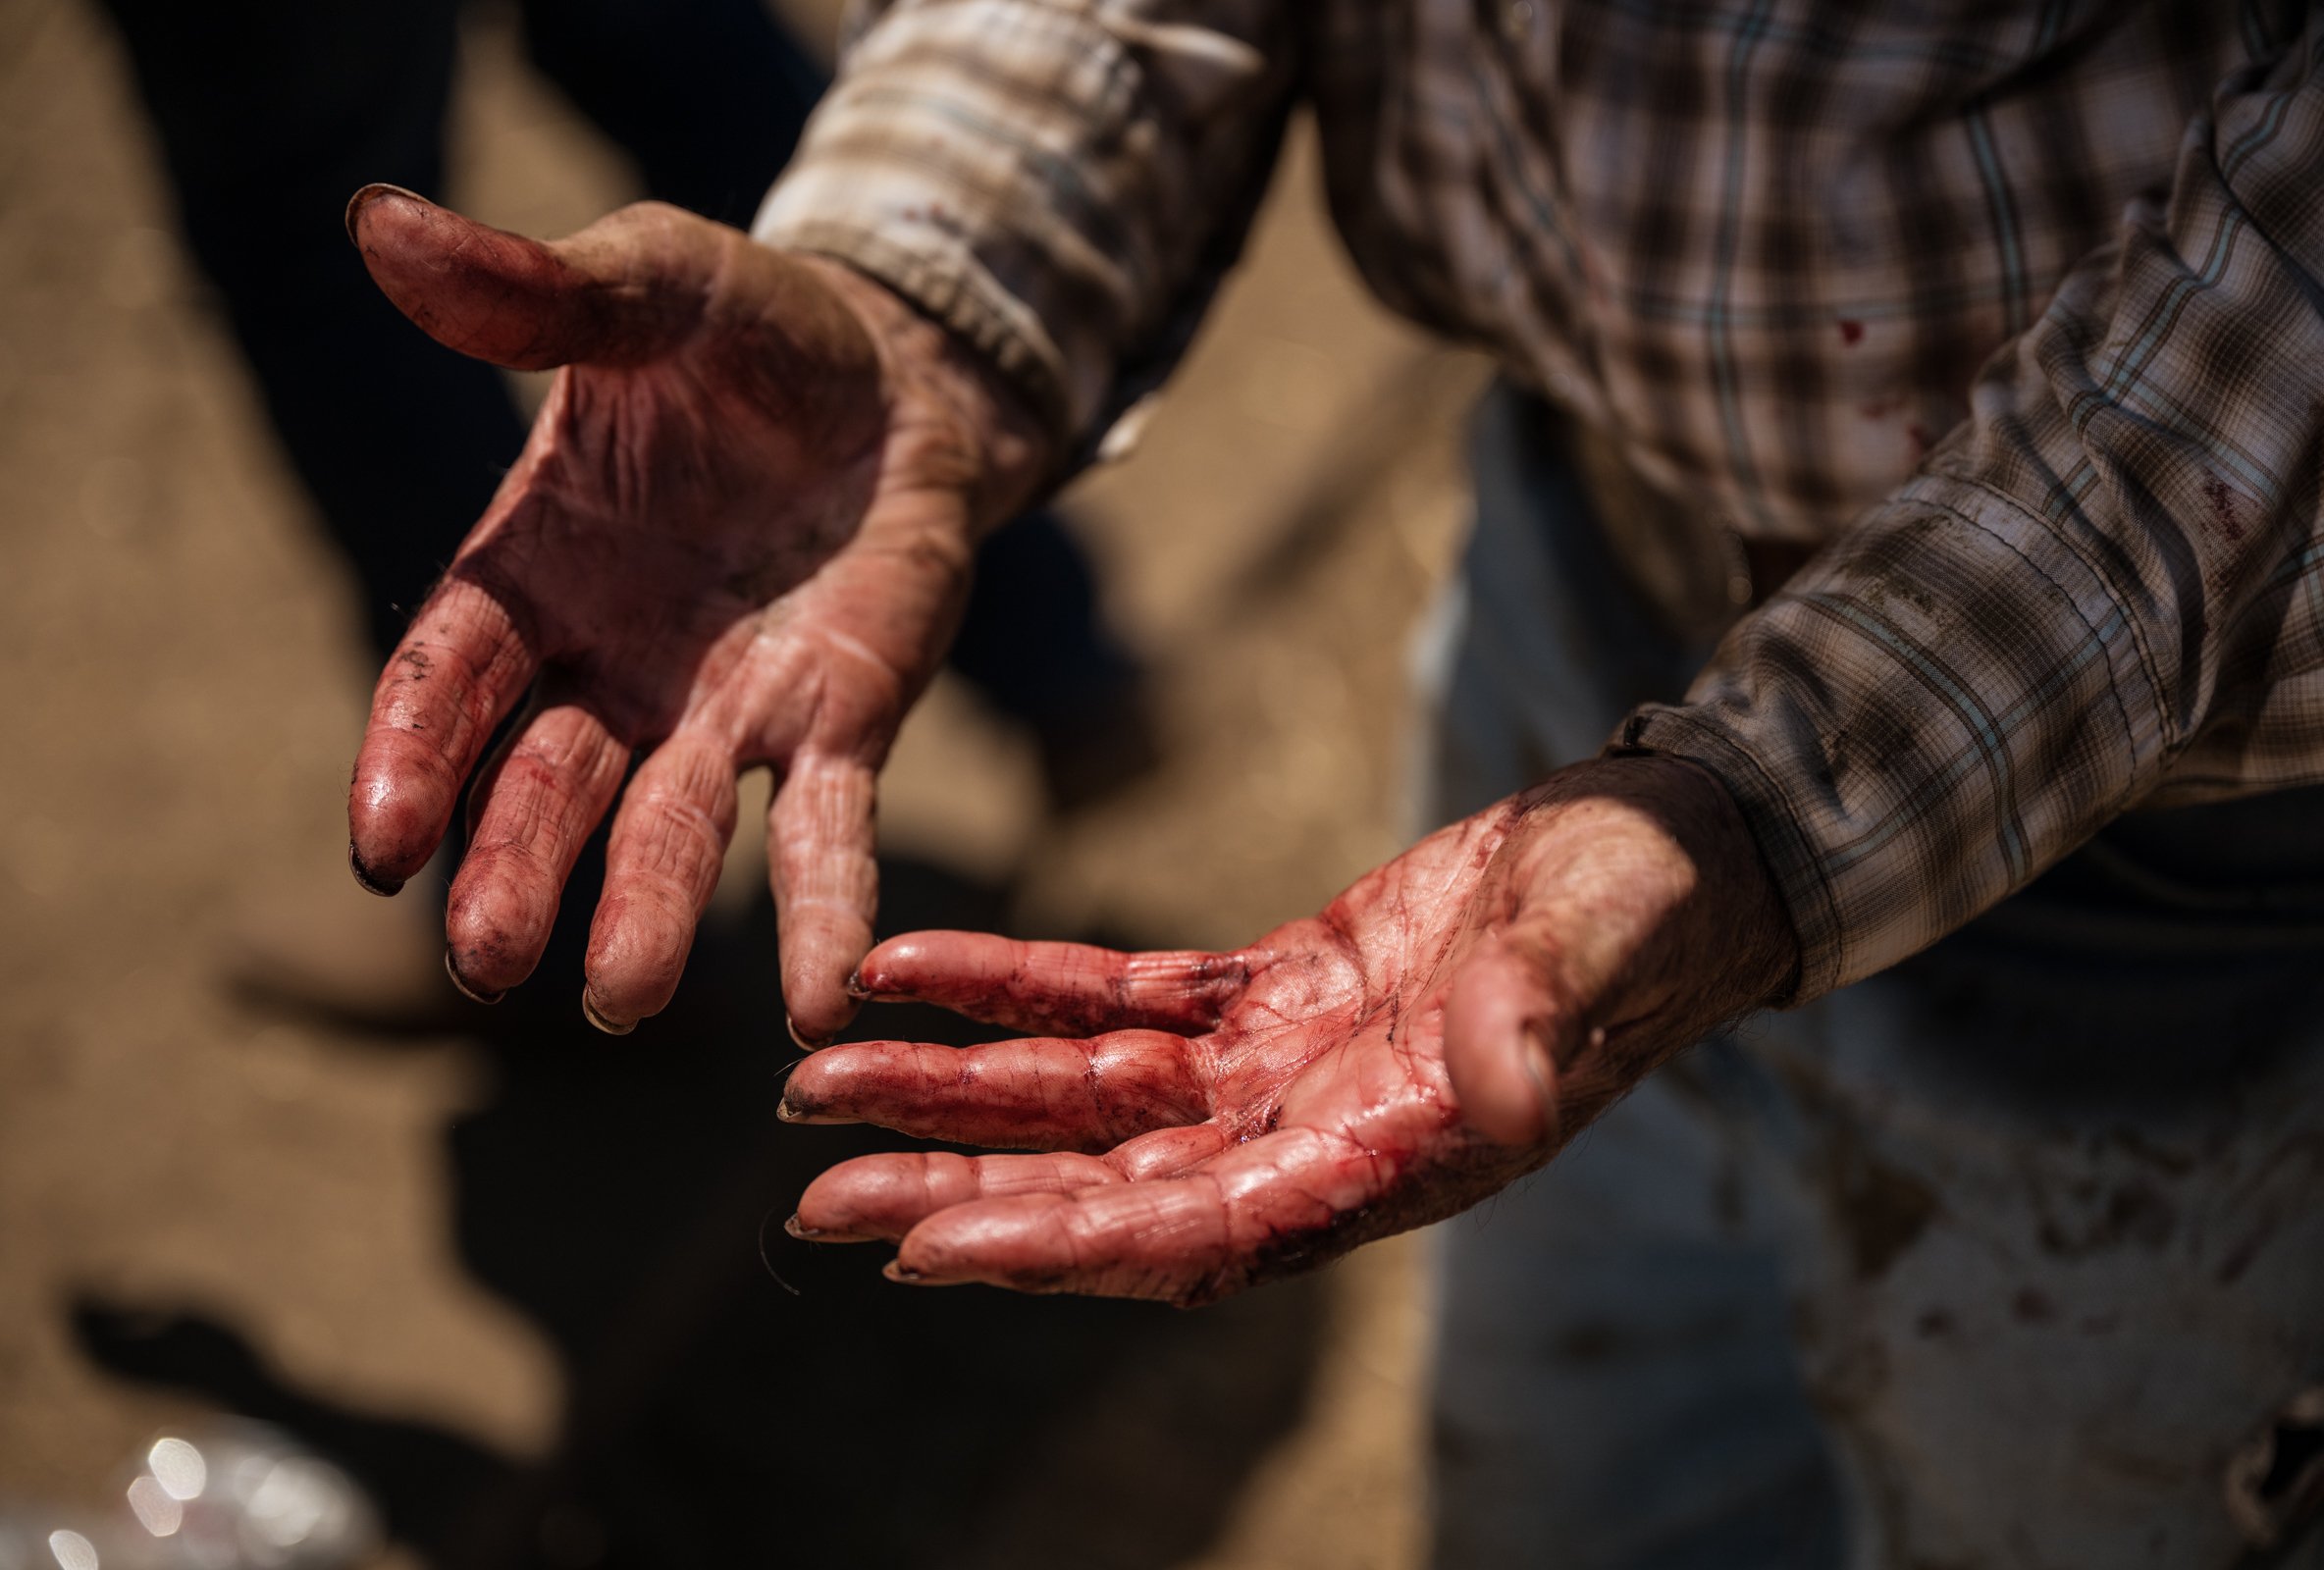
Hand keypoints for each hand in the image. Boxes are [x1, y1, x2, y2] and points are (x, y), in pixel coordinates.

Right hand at [341, 190, 1044, 1039]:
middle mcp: (612, 665)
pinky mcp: (836, 726)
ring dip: (644, 917)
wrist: (898, 375)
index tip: (378, 848)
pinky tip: (823, 1000)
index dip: (412, 759)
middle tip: (486, 962)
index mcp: (535, 568)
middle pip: (545, 785)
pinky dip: (822, 914)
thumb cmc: (749, 333)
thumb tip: (386, 226)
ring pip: (669, 832)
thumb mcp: (650, 286)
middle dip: (512, 869)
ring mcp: (723, 711)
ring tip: (623, 1002)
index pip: (450, 679)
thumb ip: (537, 291)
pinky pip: (827, 833)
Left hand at [780, 756, 1799, 1302]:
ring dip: (957, 1088)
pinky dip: (1012, 985)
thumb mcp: (1596, 952)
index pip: (1194, 1232)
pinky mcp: (1262, 989)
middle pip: (1102, 1182)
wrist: (1658, 851)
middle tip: (817, 1191)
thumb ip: (1539, 1024)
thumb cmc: (1644, 913)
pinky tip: (913, 969)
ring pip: (1083, 1093)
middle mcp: (1306, 1135)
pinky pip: (1112, 994)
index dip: (1060, 1245)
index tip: (925, 1250)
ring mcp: (1275, 1066)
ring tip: (820, 1078)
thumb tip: (1506, 1094)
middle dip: (960, 1189)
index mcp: (1381, 1160)